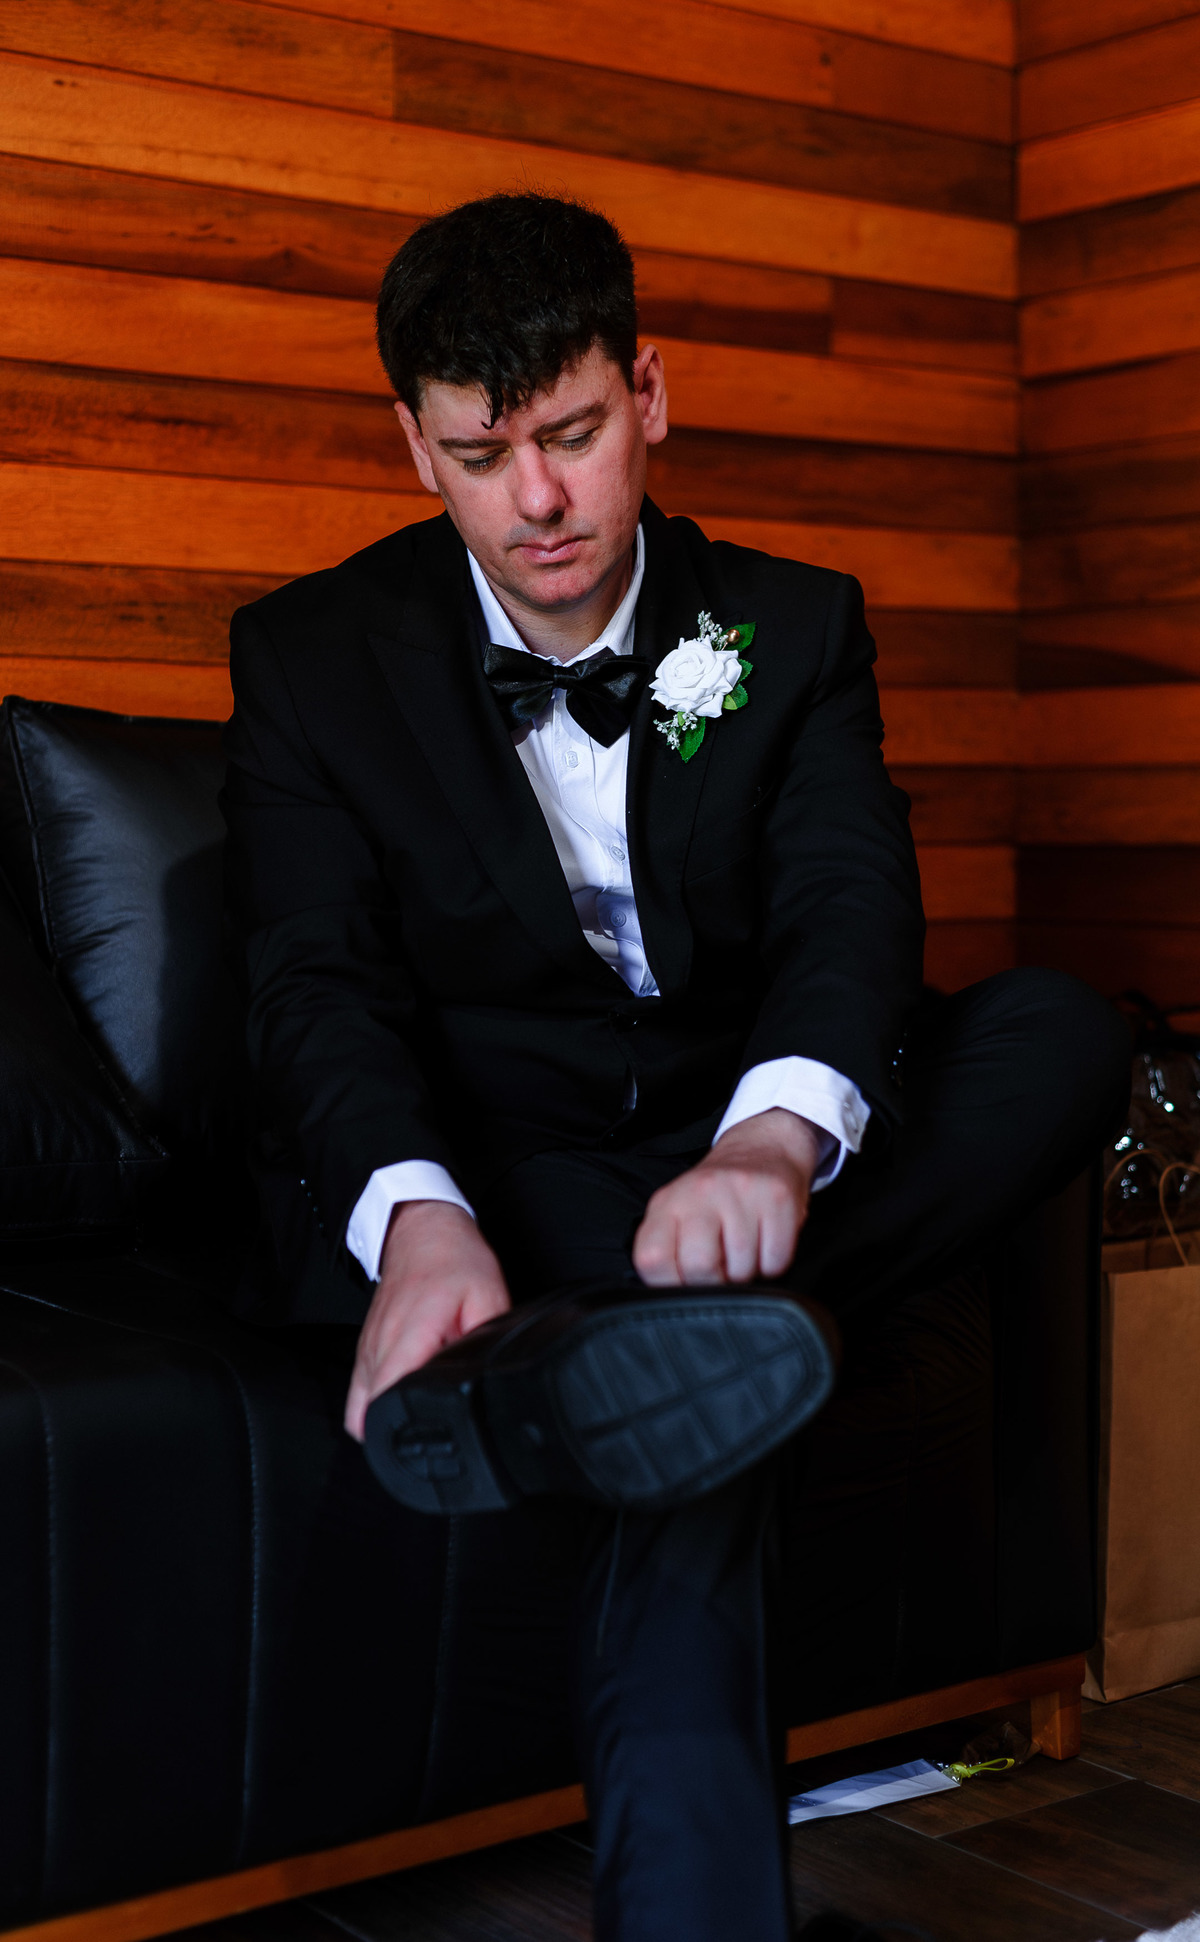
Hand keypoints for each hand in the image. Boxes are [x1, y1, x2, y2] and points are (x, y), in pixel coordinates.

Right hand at [344, 1200, 510, 1440]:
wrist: (423, 1230)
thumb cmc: (454, 1260)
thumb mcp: (489, 1295)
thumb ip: (486, 1340)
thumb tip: (488, 1378)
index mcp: (412, 1332)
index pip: (389, 1395)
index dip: (404, 1426)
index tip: (423, 1439)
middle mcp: (380, 1344)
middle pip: (369, 1412)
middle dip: (397, 1432)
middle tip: (427, 1436)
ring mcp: (367, 1347)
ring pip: (359, 1407)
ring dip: (382, 1421)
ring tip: (415, 1423)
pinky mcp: (364, 1348)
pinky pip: (358, 1392)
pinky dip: (372, 1407)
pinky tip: (399, 1409)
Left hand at [632, 1108, 821, 1286]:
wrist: (761, 1149)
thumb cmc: (716, 1195)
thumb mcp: (678, 1213)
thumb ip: (667, 1251)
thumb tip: (673, 1299)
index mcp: (667, 1202)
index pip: (652, 1259)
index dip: (669, 1285)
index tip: (685, 1281)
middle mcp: (700, 1192)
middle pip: (700, 1267)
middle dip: (715, 1282)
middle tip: (721, 1267)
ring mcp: (740, 1193)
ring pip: (742, 1270)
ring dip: (746, 1273)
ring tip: (743, 1247)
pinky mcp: (777, 1198)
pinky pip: (776, 1261)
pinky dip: (773, 1264)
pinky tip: (765, 1241)